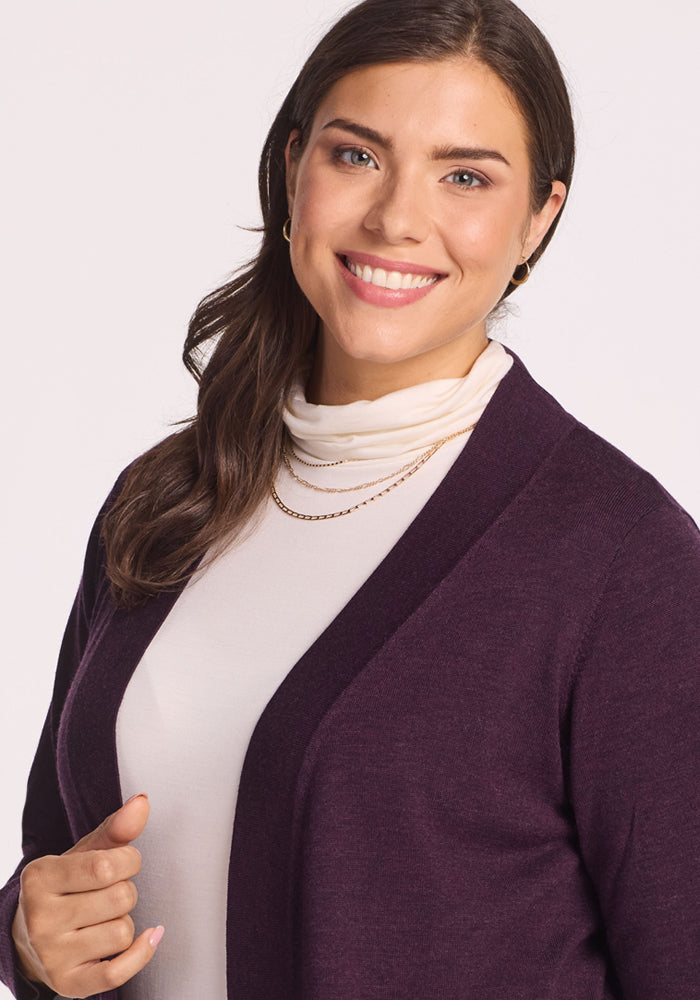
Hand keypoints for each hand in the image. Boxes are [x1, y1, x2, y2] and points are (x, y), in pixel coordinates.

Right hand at [11, 793, 162, 998]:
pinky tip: (146, 937)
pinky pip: (117, 973)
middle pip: (120, 898)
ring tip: (103, 917)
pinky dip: (140, 954)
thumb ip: (115, 829)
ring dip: (125, 921)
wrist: (28, 937)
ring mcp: (52, 955)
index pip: (106, 866)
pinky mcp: (68, 983)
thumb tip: (142, 802)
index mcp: (40, 878)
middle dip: (126, 891)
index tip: (123, 862)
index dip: (129, 861)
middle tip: (107, 893)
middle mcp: (41, 919)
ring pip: (123, 932)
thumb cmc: (63, 887)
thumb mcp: (82, 853)